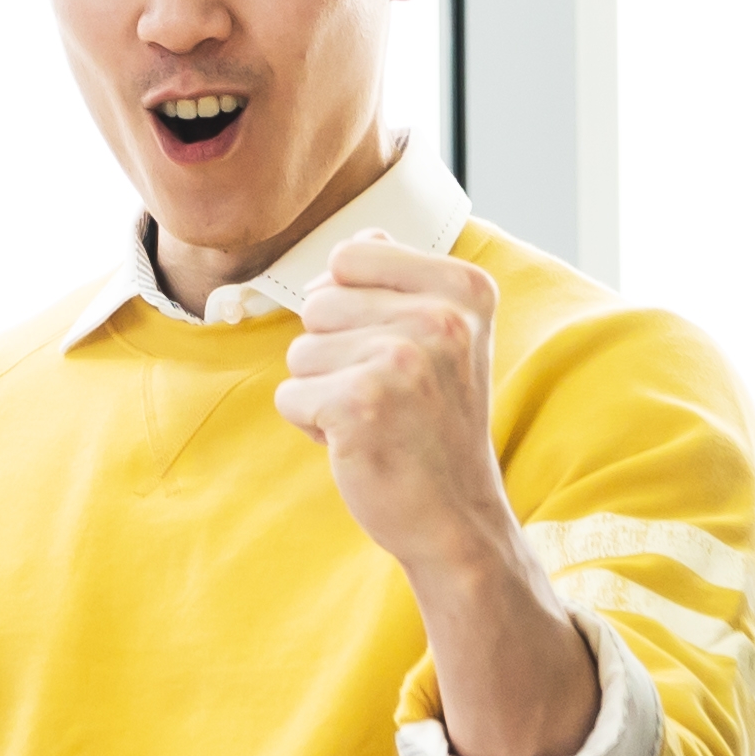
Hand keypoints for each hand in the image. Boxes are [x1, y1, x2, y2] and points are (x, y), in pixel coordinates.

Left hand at [269, 235, 519, 587]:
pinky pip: (290, 395)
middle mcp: (440, 318)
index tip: (392, 348)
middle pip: (318, 303)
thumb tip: (361, 237)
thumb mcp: (445, 339)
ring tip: (375, 418)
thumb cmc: (437, 425)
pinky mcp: (361, 405)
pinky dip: (312, 424)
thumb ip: (403, 281)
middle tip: (386, 395)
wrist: (456, 518)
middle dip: (333, 352)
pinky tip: (359, 442)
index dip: (349, 305)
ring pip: (300, 350)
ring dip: (323, 390)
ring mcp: (402, 360)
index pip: (350, 255)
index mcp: (464, 289)